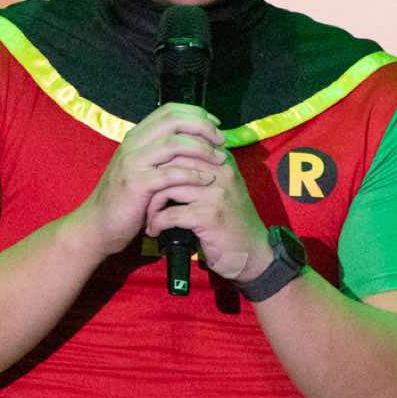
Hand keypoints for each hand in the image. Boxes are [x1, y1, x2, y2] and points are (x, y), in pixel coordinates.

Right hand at [70, 103, 228, 255]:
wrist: (99, 225)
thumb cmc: (127, 199)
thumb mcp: (143, 169)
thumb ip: (161, 153)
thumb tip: (194, 141)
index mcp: (136, 136)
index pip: (169, 110)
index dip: (196, 113)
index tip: (216, 124)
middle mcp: (133, 143)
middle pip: (174, 121)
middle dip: (203, 127)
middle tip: (221, 139)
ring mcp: (132, 162)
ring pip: (173, 144)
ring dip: (201, 149)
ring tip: (219, 159)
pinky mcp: (136, 184)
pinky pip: (169, 173)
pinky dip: (192, 174)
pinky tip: (206, 179)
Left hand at [143, 131, 267, 282]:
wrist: (253, 252)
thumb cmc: (232, 221)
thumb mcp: (221, 188)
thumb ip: (201, 170)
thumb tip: (167, 157)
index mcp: (222, 160)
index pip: (182, 145)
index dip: (159, 162)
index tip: (149, 179)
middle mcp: (220, 171)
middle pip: (171, 163)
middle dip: (151, 181)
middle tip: (143, 198)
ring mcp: (215, 193)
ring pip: (166, 187)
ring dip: (151, 205)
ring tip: (148, 217)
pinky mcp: (209, 216)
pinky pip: (170, 213)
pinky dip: (157, 223)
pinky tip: (155, 231)